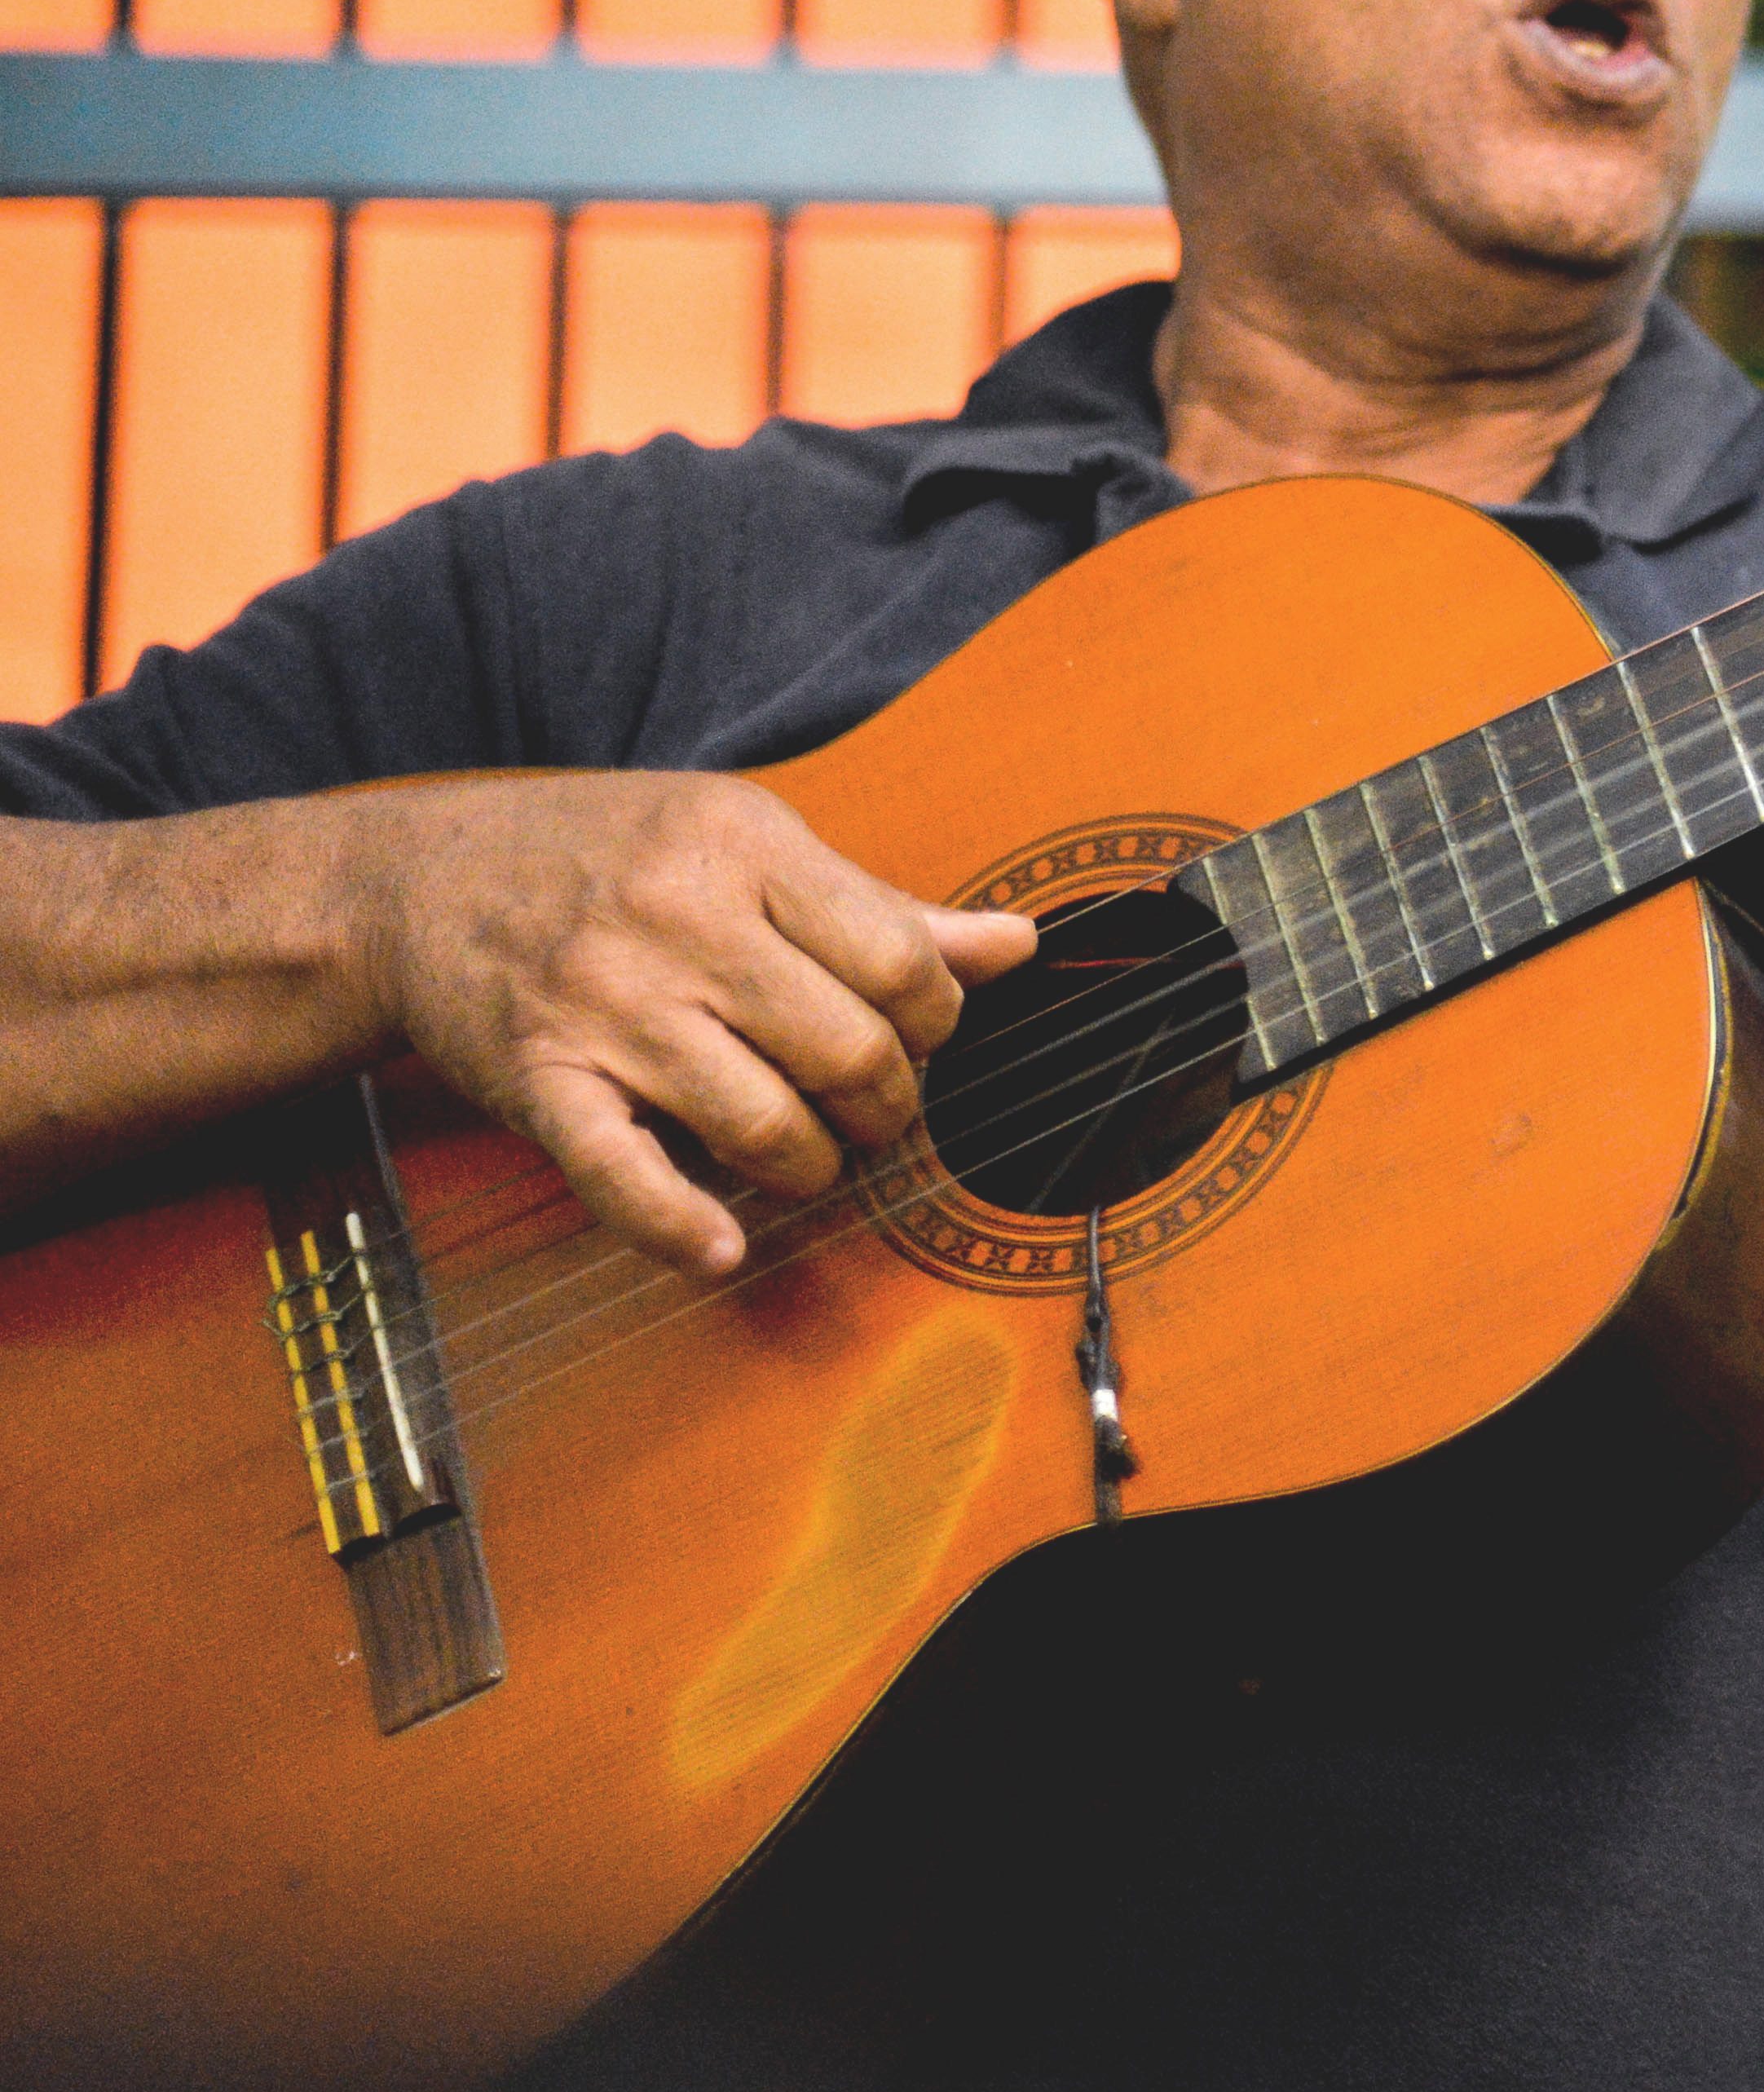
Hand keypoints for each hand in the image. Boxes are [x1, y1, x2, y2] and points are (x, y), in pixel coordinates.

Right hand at [346, 775, 1036, 1277]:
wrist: (418, 879)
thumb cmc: (606, 854)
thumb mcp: (748, 842)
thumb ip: (880, 905)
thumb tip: (1017, 947)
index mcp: (744, 850)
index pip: (900, 964)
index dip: (937, 1022)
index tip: (916, 1036)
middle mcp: (677, 923)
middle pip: (849, 1051)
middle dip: (884, 1104)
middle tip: (869, 1107)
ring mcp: (606, 1007)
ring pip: (764, 1124)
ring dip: (811, 1166)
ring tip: (808, 1154)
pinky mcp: (542, 1081)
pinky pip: (621, 1175)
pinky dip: (678, 1226)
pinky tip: (721, 1249)